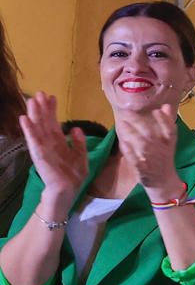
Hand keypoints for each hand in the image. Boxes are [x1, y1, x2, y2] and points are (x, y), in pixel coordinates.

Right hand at [18, 92, 87, 213]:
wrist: (67, 192)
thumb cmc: (72, 176)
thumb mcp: (81, 157)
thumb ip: (78, 143)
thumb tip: (76, 128)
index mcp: (59, 143)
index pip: (54, 123)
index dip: (52, 110)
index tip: (51, 96)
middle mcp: (49, 144)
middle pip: (44, 123)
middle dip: (42, 108)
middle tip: (39, 92)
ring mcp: (43, 149)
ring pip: (38, 128)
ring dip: (34, 115)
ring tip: (31, 101)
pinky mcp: (39, 156)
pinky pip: (34, 141)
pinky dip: (29, 130)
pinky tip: (24, 119)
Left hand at [117, 103, 183, 197]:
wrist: (163, 180)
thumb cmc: (164, 157)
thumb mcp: (169, 140)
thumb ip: (167, 123)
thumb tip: (165, 105)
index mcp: (168, 142)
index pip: (170, 129)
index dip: (164, 120)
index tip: (156, 110)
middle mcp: (161, 150)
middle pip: (150, 134)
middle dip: (138, 123)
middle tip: (126, 112)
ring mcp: (151, 159)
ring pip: (140, 145)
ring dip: (130, 134)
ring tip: (121, 124)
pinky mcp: (142, 168)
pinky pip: (133, 158)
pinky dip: (128, 150)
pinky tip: (122, 142)